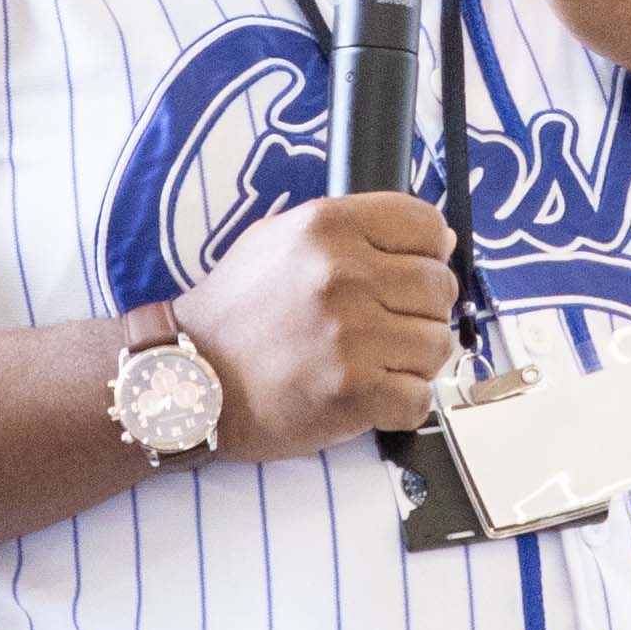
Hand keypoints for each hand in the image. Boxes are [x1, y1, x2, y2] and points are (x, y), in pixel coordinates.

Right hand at [172, 193, 461, 456]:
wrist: (190, 380)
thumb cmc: (237, 313)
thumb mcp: (278, 239)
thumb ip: (352, 230)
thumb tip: (438, 238)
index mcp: (326, 227)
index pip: (426, 225)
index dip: (429, 253)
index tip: (412, 274)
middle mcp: (343, 274)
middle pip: (440, 287)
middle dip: (422, 310)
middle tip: (386, 327)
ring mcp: (351, 336)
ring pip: (438, 344)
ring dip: (413, 360)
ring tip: (372, 362)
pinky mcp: (354, 391)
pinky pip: (420, 398)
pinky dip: (402, 403)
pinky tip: (368, 395)